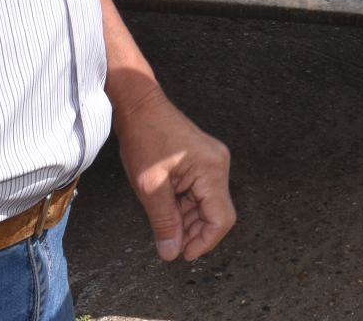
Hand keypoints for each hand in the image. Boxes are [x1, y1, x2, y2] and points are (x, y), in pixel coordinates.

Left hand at [114, 91, 235, 261]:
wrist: (140, 107)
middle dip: (193, 232)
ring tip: (163, 223)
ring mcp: (213, 162)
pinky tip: (167, 209)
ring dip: (187, 220)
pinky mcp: (203, 161)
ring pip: (207, 205)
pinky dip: (185, 206)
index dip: (204, 242)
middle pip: (216, 213)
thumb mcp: (150, 187)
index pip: (221, 219)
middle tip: (168, 242)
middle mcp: (219, 166)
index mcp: (211, 170)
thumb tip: (171, 253)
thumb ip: (164, 222)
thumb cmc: (145, 137)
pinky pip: (201, 192)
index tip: (182, 254)